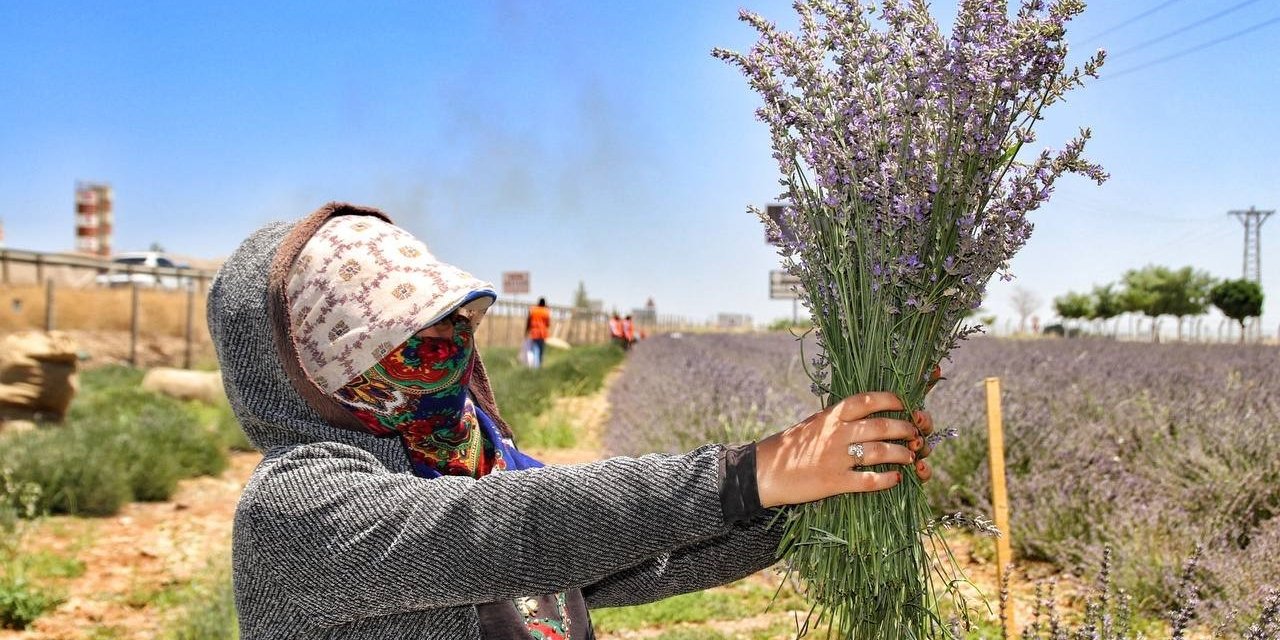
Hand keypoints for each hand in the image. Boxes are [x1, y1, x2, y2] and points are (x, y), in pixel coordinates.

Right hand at [754, 392, 934, 508]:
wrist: (764, 471)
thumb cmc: (789, 447)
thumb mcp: (813, 425)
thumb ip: (837, 421)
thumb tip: (865, 417)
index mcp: (831, 416)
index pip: (867, 400)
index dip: (890, 400)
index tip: (904, 404)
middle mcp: (836, 433)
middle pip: (880, 426)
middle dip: (904, 429)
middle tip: (915, 433)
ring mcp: (836, 457)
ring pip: (880, 452)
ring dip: (901, 454)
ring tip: (910, 456)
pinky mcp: (834, 481)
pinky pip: (868, 480)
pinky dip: (886, 479)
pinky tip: (896, 479)